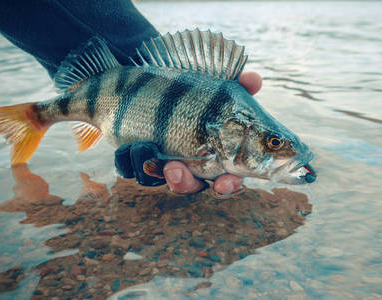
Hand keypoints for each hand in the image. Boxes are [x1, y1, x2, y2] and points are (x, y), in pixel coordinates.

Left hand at [115, 71, 262, 194]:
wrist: (142, 72)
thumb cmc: (188, 84)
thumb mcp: (214, 82)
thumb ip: (237, 83)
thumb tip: (254, 79)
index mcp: (214, 153)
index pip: (228, 178)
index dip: (228, 185)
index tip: (224, 182)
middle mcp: (188, 163)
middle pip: (192, 187)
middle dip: (184, 184)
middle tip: (175, 171)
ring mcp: (160, 162)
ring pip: (157, 181)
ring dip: (151, 169)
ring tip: (145, 146)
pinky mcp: (133, 159)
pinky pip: (129, 170)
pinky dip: (128, 159)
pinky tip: (129, 144)